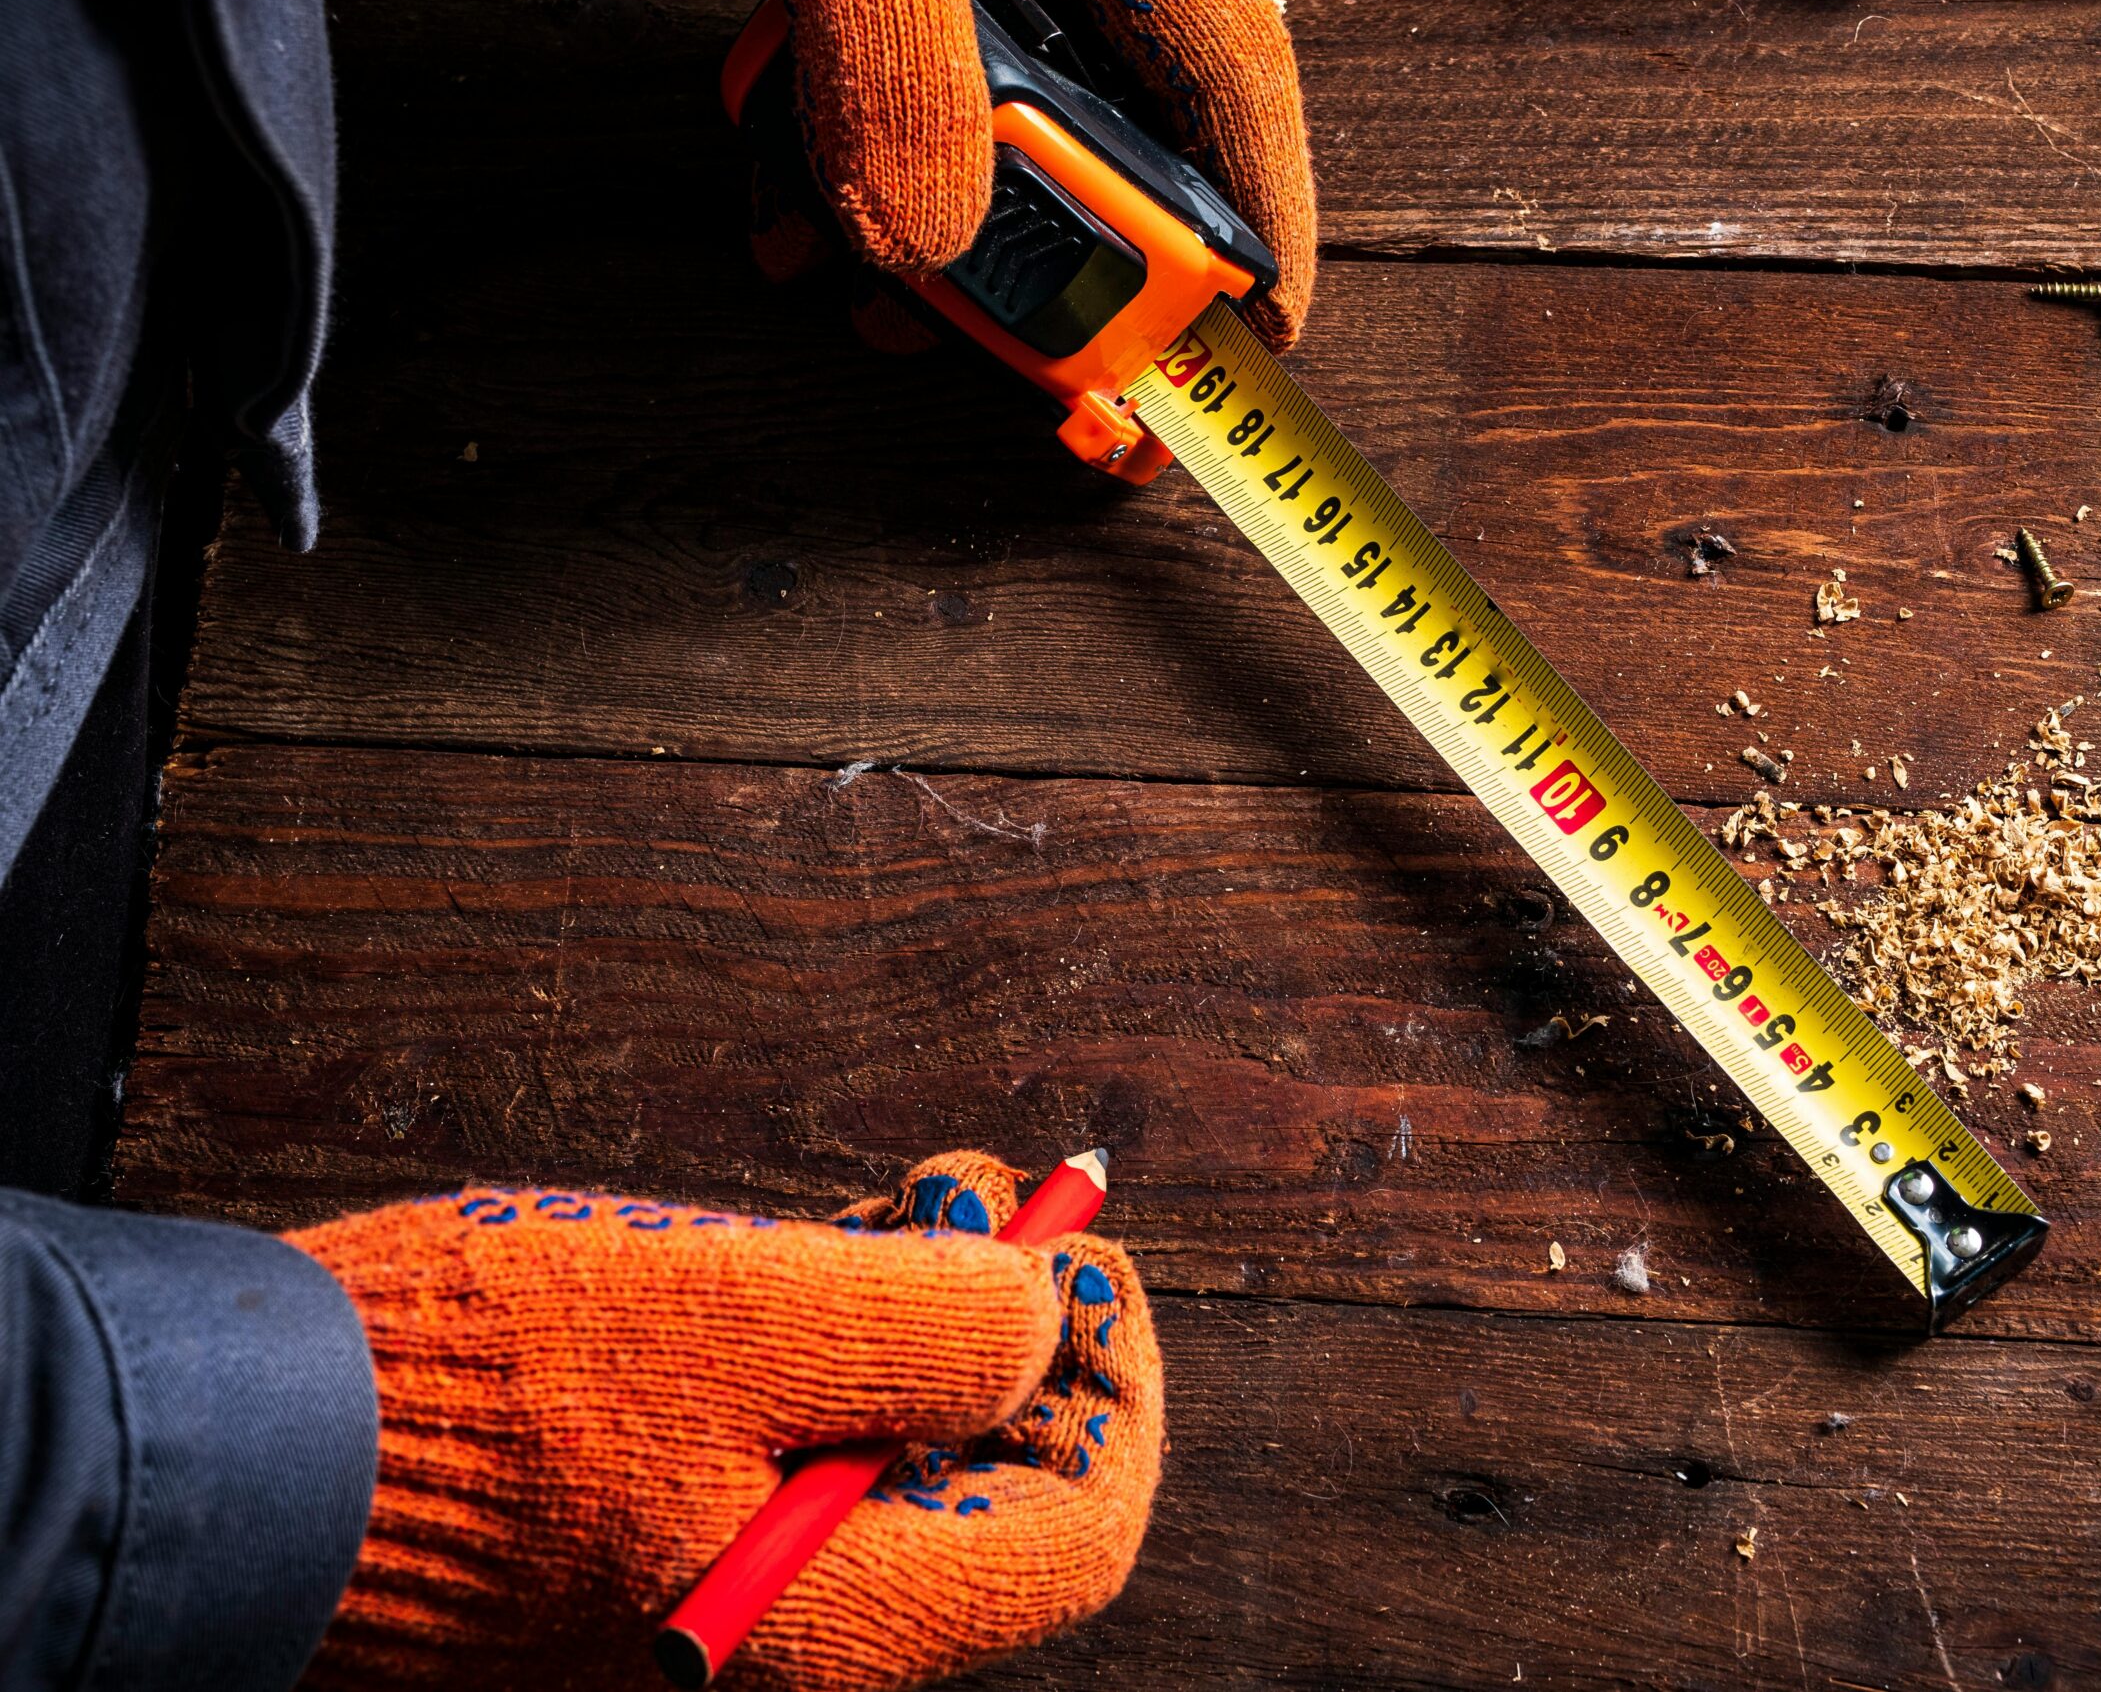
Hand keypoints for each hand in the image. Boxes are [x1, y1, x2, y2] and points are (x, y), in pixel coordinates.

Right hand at [290, 1152, 1162, 1689]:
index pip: (1072, 1536)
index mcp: (835, 1623)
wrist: (249, 1457)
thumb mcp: (739, 1321)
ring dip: (921, 1325)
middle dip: (1013, 1333)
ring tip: (906, 1200)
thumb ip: (926, 1328)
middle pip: (986, 1491)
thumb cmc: (484, 1395)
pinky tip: (812, 1253)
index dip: (1114, 1389)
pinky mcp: (642, 1552)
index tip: (1088, 1260)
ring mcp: (711, 1601)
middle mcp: (785, 1641)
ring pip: (889, 1463)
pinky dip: (828, 1356)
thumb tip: (1044, 1319)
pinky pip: (789, 1460)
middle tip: (986, 1197)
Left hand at [777, 0, 1316, 348]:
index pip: (1234, 79)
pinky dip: (840, 122)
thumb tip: (927, 237)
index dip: (1259, 227)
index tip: (1259, 340)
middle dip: (1025, 249)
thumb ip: (896, 63)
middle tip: (963, 336)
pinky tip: (779, 168)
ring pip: (987, 95)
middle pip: (1106, 112)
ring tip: (824, 268)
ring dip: (905, 200)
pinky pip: (898, 50)